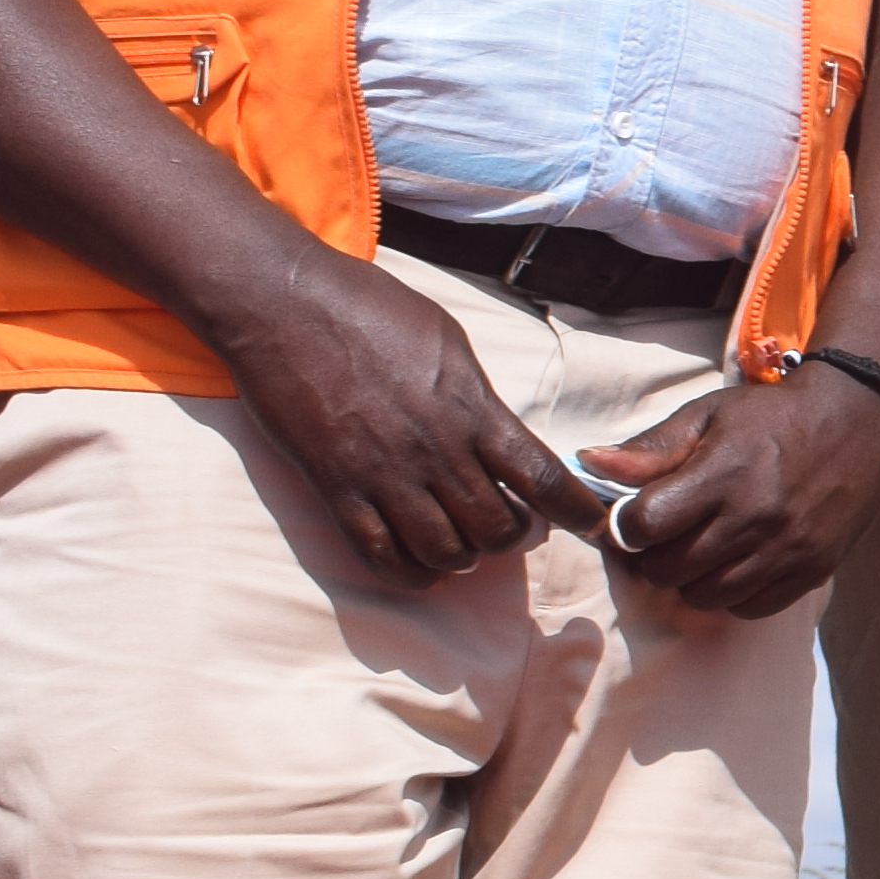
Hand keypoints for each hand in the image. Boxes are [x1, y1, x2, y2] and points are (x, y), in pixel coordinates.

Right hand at [220, 249, 605, 580]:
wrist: (283, 305)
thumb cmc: (369, 309)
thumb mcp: (448, 344)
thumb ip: (478, 398)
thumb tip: (501, 434)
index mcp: (471, 410)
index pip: (543, 478)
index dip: (577, 512)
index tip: (595, 525)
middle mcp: (434, 451)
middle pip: (496, 528)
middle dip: (514, 537)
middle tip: (512, 527)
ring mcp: (383, 475)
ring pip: (445, 552)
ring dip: (464, 557)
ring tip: (464, 544)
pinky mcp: (335, 489)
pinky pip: (380, 556)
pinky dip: (409, 573)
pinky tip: (421, 567)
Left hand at [578, 369, 879, 617]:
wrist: (859, 422)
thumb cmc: (772, 418)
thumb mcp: (708, 417)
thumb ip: (650, 449)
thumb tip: (588, 465)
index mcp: (722, 473)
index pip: (643, 526)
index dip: (626, 527)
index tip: (635, 518)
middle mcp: (754, 516)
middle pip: (667, 569)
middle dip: (655, 555)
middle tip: (668, 536)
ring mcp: (786, 548)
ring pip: (705, 595)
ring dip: (692, 579)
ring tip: (703, 550)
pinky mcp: (812, 570)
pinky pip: (749, 608)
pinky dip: (734, 594)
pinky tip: (737, 564)